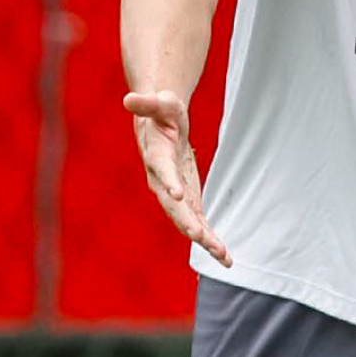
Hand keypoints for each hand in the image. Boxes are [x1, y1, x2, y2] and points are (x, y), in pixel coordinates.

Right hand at [123, 89, 230, 266]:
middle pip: (174, 206)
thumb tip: (129, 98)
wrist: (161, 127)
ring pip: (188, 221)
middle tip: (199, 236)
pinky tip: (226, 259)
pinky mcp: (187, 203)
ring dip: (204, 238)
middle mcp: (162, 183)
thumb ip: (148, 103)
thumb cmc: (162, 112)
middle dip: (187, 221)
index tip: (177, 194)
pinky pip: (199, 224)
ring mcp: (175, 196)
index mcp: (156, 158)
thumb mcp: (161, 103)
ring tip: (222, 254)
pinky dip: (212, 241)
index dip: (169, 182)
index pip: (161, 171)